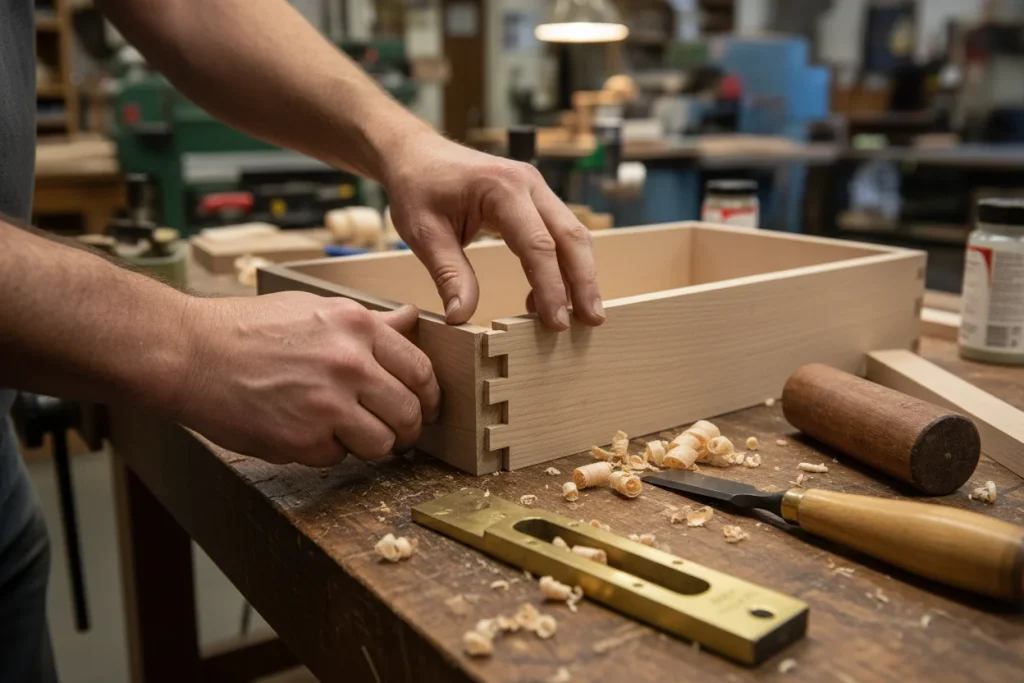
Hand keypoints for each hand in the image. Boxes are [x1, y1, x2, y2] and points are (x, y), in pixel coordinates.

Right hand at [175, 293, 439, 466]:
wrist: (188, 352)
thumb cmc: (246, 327)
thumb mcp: (315, 308)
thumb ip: (369, 323)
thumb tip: (411, 321)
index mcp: (357, 327)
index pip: (421, 370)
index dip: (430, 395)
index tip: (427, 406)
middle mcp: (349, 365)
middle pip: (409, 413)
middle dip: (408, 429)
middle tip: (398, 432)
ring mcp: (326, 405)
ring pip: (381, 443)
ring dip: (371, 444)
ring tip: (349, 433)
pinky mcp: (302, 440)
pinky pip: (337, 457)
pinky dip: (327, 452)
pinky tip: (304, 431)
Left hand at [384, 134, 604, 329]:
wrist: (415, 153)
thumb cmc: (418, 187)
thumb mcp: (423, 233)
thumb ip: (448, 275)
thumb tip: (462, 318)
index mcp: (502, 188)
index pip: (538, 244)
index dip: (550, 287)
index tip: (556, 323)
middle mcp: (528, 183)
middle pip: (570, 236)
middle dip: (584, 281)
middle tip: (593, 320)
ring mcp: (536, 188)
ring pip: (572, 233)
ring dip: (580, 274)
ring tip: (581, 315)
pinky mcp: (535, 198)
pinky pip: (559, 232)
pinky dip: (563, 264)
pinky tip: (549, 296)